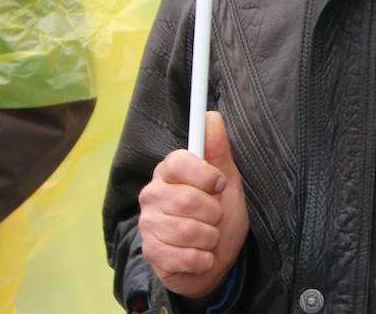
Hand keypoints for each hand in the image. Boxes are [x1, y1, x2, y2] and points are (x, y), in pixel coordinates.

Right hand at [138, 111, 248, 298]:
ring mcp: (148, 223)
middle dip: (214, 212)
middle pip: (187, 199)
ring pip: (186, 230)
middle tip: (216, 216)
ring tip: (209, 236)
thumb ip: (218, 149)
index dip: (205, 175)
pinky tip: (201, 255)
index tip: (219, 184)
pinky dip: (201, 259)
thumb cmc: (219, 215)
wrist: (214, 259)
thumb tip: (211, 116)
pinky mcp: (150, 252)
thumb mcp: (227, 180)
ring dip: (210, 237)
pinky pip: (181, 256)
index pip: (179, 162)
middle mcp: (152, 194)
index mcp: (170, 171)